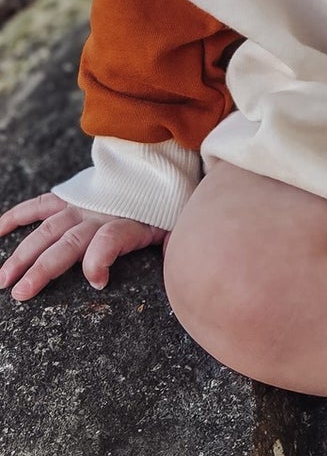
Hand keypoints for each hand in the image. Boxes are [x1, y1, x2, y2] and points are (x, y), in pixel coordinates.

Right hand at [0, 193, 166, 300]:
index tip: (97, 282)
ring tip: (4, 279)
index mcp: (127, 223)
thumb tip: (179, 265)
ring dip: (23, 254)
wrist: (158, 161)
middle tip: (20, 293)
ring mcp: (81, 206)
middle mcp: (99, 215)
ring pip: (47, 231)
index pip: (110, 241)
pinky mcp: (70, 196)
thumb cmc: (167, 201)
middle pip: (68, 243)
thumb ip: (175, 245)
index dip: (100, 260)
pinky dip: (17, 215)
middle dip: (43, 268)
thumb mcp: (178, 223)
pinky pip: (40, 205)